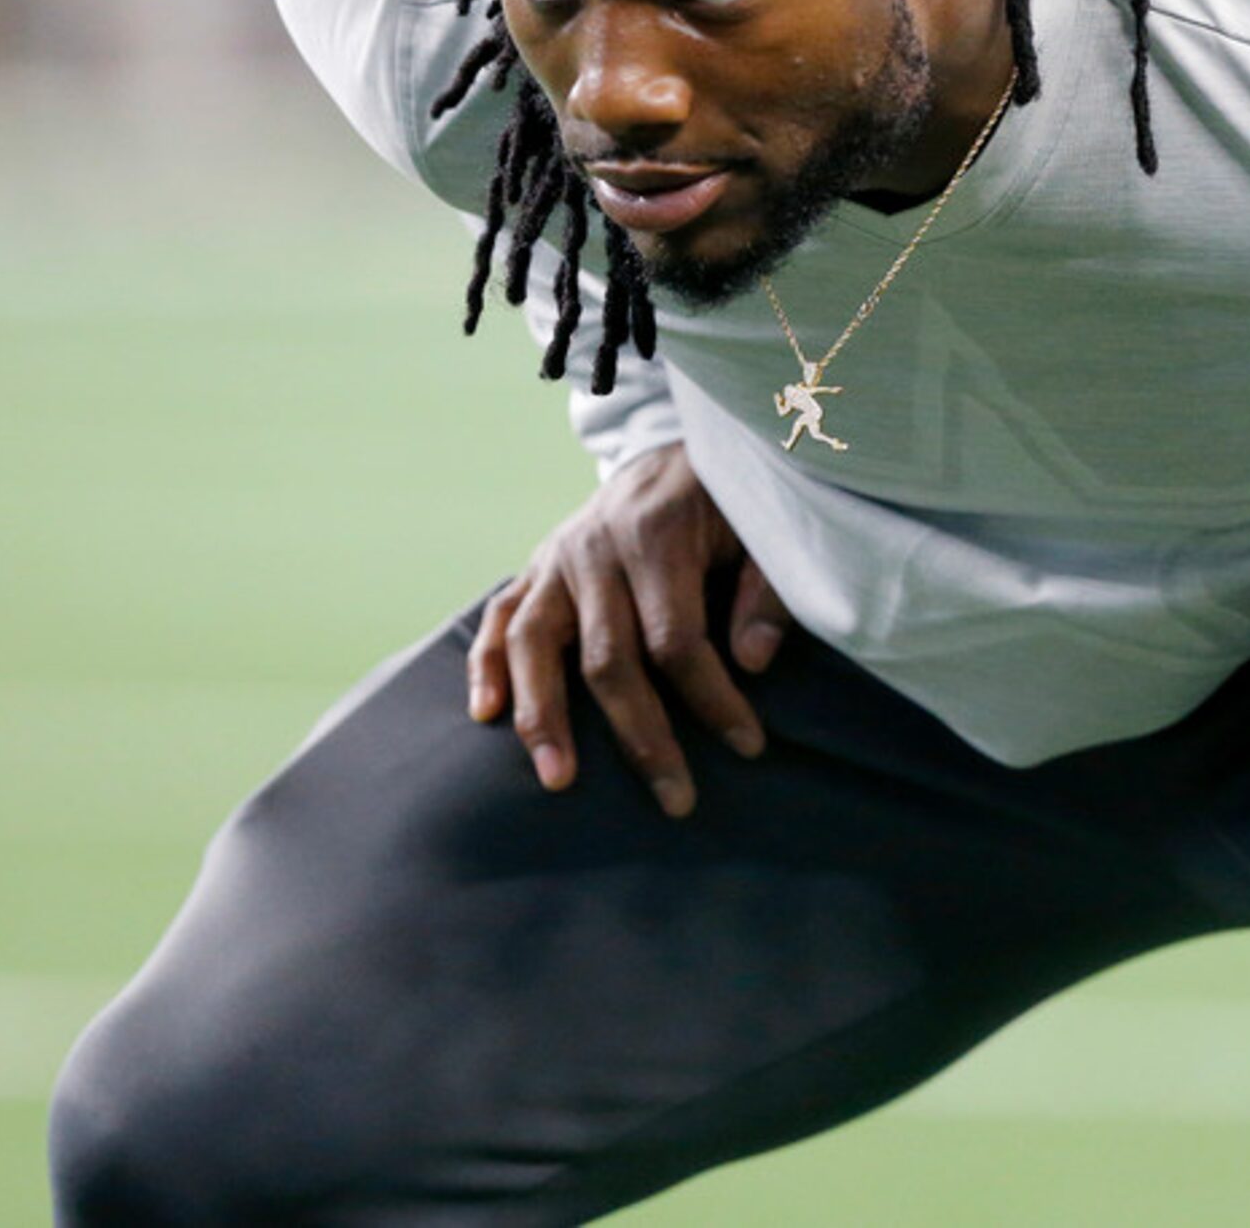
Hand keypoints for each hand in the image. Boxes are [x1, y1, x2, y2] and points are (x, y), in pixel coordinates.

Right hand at [466, 444, 791, 814]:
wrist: (675, 449)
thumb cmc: (727, 502)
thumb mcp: (763, 531)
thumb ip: (765, 594)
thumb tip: (752, 665)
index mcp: (656, 536)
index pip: (677, 640)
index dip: (712, 699)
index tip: (749, 746)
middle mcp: (595, 549)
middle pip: (608, 659)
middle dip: (643, 737)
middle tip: (676, 800)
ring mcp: (556, 559)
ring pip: (535, 645)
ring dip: (544, 716)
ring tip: (559, 781)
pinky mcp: (534, 567)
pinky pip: (498, 618)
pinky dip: (484, 665)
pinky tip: (485, 714)